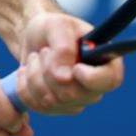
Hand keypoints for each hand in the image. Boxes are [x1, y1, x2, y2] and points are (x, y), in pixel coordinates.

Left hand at [9, 12, 123, 114]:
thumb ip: (64, 48)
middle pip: (72, 94)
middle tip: (44, 51)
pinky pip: (36, 105)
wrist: (33, 38)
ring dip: (34, 75)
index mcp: (106, 61)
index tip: (75, 67)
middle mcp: (95, 86)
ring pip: (51, 101)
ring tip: (35, 58)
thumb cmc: (51, 28)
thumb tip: (64, 78)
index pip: (110, 80)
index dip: (91, 78)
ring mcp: (77, 101)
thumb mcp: (57, 26)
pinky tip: (26, 72)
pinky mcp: (57, 109)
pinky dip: (24, 86)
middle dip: (49, 70)